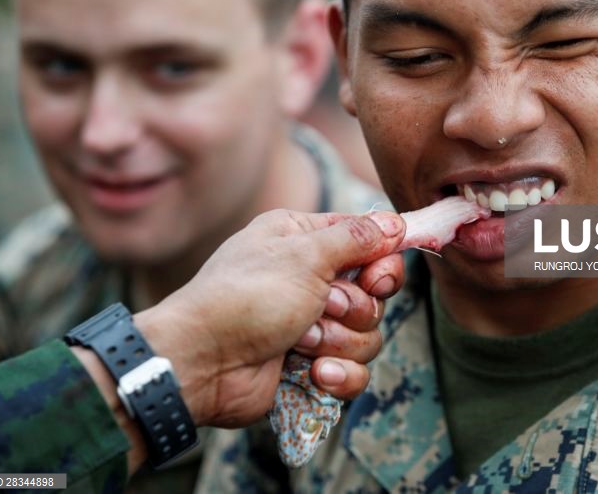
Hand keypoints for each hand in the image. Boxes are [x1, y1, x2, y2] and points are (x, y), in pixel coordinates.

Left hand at [135, 209, 404, 428]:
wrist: (202, 362)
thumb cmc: (248, 296)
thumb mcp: (304, 254)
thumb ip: (356, 237)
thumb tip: (395, 222)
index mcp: (305, 241)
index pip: (370, 245)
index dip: (382, 264)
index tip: (376, 279)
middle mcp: (311, 279)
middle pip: (374, 295)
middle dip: (353, 309)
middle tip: (324, 308)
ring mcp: (313, 324)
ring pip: (368, 336)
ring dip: (337, 342)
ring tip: (301, 341)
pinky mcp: (313, 365)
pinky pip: (354, 372)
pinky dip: (337, 375)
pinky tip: (313, 374)